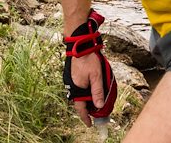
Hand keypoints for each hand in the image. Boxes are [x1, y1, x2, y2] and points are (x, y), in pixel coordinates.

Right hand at [62, 10, 117, 125]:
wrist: (79, 45)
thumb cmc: (89, 60)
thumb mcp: (97, 76)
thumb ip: (97, 91)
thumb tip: (99, 106)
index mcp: (77, 89)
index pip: (81, 109)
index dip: (86, 118)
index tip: (90, 124)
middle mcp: (71, 87)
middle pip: (80, 102)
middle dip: (87, 108)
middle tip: (96, 112)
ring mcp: (70, 81)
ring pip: (79, 94)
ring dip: (86, 98)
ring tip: (95, 99)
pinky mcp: (71, 75)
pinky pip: (78, 87)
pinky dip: (84, 90)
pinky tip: (90, 87)